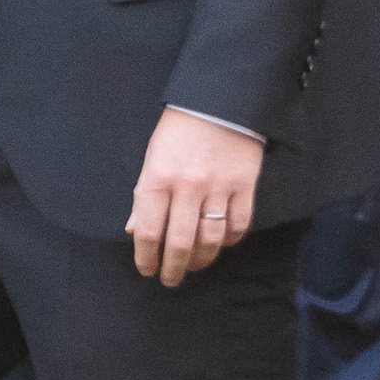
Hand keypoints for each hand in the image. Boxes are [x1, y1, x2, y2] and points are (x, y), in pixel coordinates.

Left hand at [127, 107, 262, 287]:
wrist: (219, 100)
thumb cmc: (179, 129)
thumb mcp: (152, 157)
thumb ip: (144, 195)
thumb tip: (134, 230)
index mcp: (158, 177)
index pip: (148, 230)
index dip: (146, 257)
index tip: (147, 270)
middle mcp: (187, 185)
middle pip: (179, 242)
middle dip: (172, 268)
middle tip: (170, 280)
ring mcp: (218, 186)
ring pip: (210, 239)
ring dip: (200, 260)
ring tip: (193, 266)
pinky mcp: (245, 185)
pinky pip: (238, 225)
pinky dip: (229, 241)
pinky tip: (220, 244)